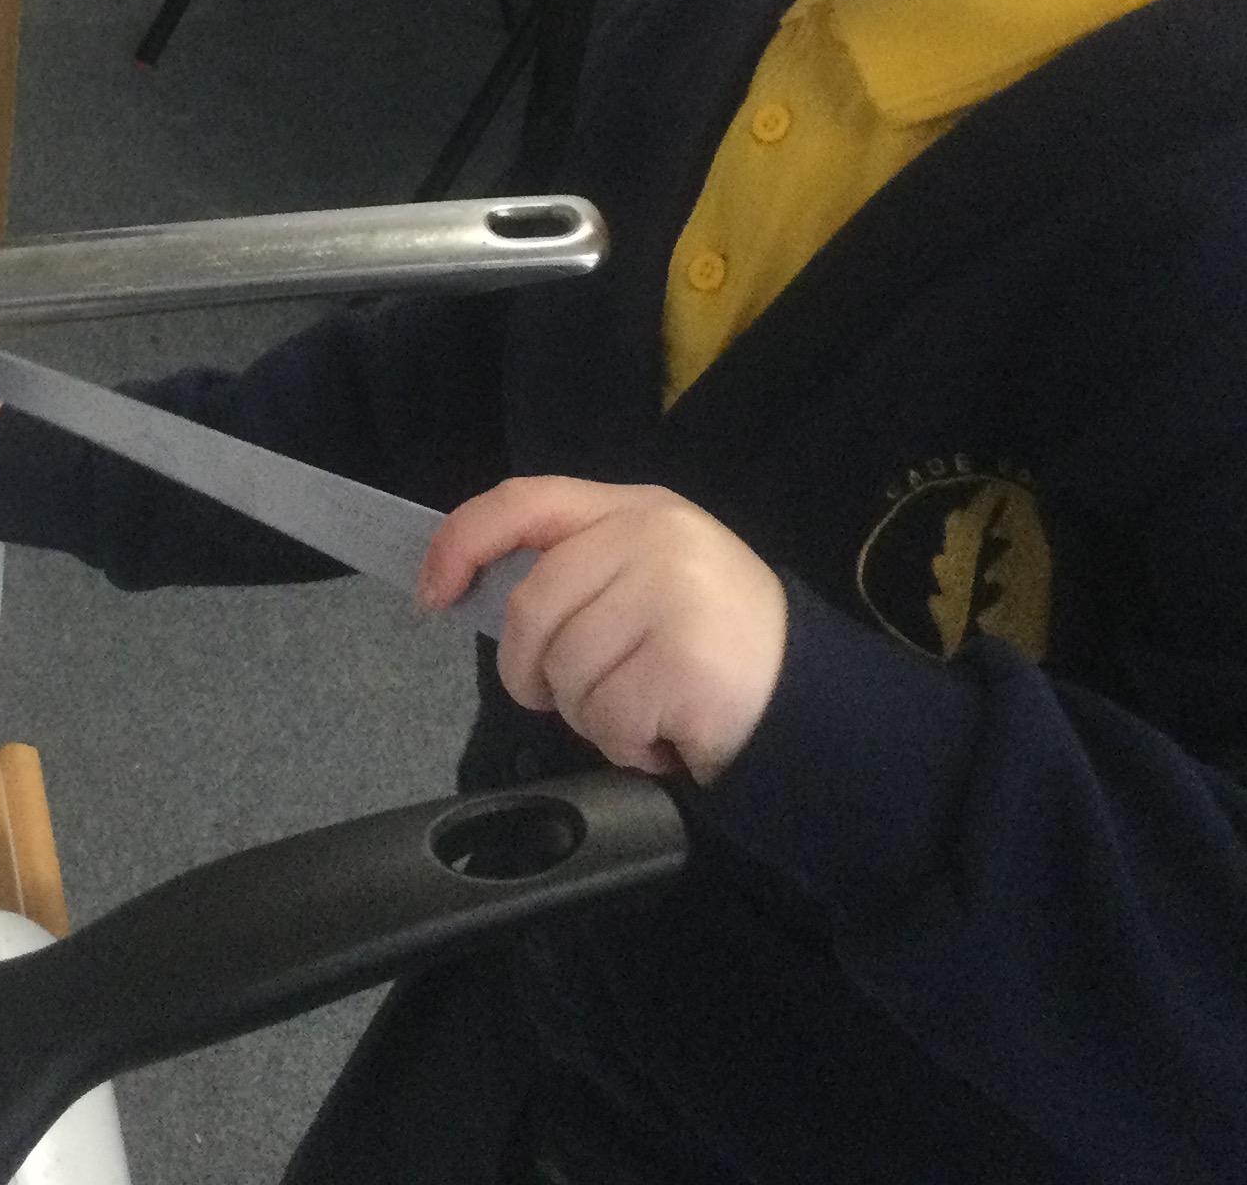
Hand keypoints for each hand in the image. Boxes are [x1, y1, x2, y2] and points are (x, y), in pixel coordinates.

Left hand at [420, 477, 788, 785]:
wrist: (812, 700)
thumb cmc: (713, 643)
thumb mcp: (649, 577)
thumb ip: (578, 569)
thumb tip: (475, 590)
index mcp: (634, 508)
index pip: (523, 501)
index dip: (462, 543)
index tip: (434, 594)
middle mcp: (651, 536)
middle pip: (531, 610)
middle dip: (533, 672)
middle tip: (574, 696)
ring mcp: (671, 594)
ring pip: (563, 672)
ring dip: (590, 715)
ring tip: (644, 709)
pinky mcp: (684, 660)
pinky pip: (605, 717)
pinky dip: (625, 744)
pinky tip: (667, 733)